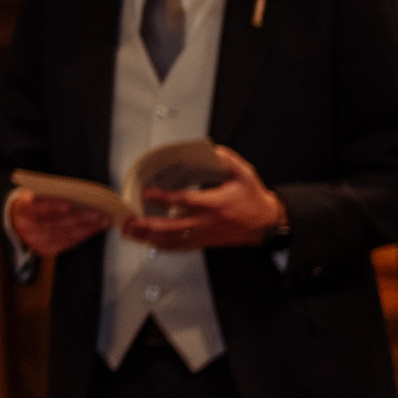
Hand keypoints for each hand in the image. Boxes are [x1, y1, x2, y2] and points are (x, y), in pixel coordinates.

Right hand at [9, 188, 106, 258]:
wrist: (18, 220)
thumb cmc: (34, 202)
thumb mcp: (36, 193)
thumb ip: (51, 195)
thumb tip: (81, 197)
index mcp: (22, 210)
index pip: (36, 207)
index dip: (52, 206)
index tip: (68, 204)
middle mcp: (26, 228)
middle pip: (56, 223)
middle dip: (81, 219)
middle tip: (100, 214)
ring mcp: (35, 241)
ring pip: (64, 235)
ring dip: (86, 228)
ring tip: (103, 221)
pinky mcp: (45, 249)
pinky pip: (67, 243)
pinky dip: (82, 235)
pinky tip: (94, 229)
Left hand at [127, 144, 286, 250]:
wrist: (267, 223)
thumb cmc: (253, 199)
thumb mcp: (244, 174)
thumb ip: (227, 160)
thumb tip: (212, 150)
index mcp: (215, 204)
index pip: (185, 201)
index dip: (164, 197)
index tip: (147, 193)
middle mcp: (207, 222)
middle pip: (173, 227)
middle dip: (148, 225)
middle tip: (130, 220)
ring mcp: (205, 235)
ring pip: (174, 241)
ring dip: (150, 238)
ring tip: (131, 232)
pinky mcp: (205, 242)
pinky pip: (181, 247)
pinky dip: (162, 246)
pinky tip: (148, 243)